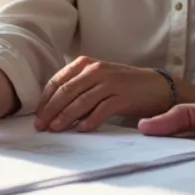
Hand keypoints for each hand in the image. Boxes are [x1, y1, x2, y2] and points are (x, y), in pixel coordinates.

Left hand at [34, 57, 179, 132]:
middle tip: (41, 126)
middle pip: (66, 91)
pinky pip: (101, 110)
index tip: (37, 116)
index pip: (57, 81)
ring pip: (81, 101)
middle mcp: (96, 70)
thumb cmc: (123, 86)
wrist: (157, 86)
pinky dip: (89, 122)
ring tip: (56, 129)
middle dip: (50, 110)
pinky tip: (81, 130)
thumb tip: (52, 108)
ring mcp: (110, 82)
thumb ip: (77, 88)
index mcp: (86, 64)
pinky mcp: (122, 96)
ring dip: (65, 117)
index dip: (45, 100)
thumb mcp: (97, 80)